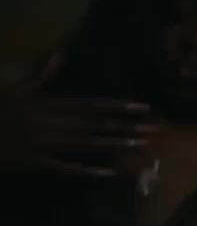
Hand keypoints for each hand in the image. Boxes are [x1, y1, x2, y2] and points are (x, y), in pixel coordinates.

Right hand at [0, 84, 155, 181]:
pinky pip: (64, 168)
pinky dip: (86, 171)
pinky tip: (109, 172)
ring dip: (113, 145)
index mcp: (46, 105)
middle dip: (124, 127)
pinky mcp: (34, 164)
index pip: (89, 105)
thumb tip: (60, 52)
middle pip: (94, 125)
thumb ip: (40, 74)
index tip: (141, 107)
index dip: (116, 106)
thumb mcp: (14, 89)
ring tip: (140, 146)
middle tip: (154, 129)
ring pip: (85, 145)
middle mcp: (49, 123)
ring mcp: (43, 145)